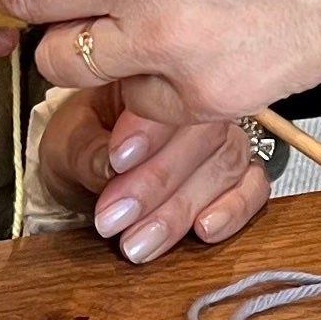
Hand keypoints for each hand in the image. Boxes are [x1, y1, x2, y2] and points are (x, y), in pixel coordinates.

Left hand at [33, 82, 272, 262]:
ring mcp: (224, 137)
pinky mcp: (238, 174)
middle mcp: (200, 104)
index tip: (115, 163)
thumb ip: (86, 150)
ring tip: (136, 242)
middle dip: (154, 185)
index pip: (168, 97)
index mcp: (156, 77)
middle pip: (201, 138)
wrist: (88, 173)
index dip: (147, 134)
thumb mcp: (67, 141)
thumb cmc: (82, 145)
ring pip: (223, 167)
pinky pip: (253, 188)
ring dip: (180, 210)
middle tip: (112, 219)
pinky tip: (203, 230)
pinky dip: (233, 209)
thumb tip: (108, 165)